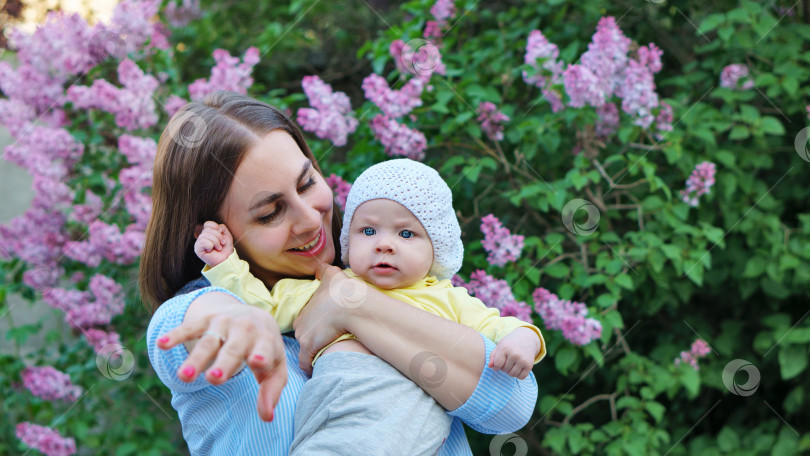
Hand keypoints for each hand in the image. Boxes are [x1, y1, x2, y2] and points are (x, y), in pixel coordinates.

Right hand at [156, 292, 286, 421]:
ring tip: (184, 376)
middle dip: (224, 363)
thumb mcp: (274, 367)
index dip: (261, 355)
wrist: (255, 314)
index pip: (264, 349)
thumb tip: (267, 417)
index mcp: (265, 341)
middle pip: (233, 349)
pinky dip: (176, 335)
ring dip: (196, 358)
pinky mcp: (206, 321)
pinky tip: (161, 343)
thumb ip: (271, 391)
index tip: (257, 362)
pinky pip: (189, 328)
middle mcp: (245, 329)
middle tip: (214, 378)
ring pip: (208, 342)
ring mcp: (224, 324)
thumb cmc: (265, 349)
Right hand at [194, 221, 233, 267]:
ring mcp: (198, 243)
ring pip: (206, 235)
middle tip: (221, 244)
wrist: (226, 259)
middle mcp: (202, 237)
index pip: (208, 224)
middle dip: (218, 236)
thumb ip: (222, 227)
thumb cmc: (225, 249)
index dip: (216, 228)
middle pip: (207, 229)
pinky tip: (211, 250)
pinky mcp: (197, 249)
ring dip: (216, 242)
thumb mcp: (227, 235)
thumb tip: (216, 228)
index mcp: (207, 233)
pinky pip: (203, 242)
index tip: (221, 235)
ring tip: (218, 248)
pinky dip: (210, 245)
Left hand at [293, 264, 364, 374]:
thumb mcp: (332, 275)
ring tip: (323, 358)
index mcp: (305, 309)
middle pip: (303, 336)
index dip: (314, 328)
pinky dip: (310, 366)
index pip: (305, 322)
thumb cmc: (342, 290)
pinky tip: (317, 369)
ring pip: (305, 349)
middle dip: (311, 341)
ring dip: (312, 353)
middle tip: (323, 346)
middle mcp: (300, 323)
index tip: (322, 332)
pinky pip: (305, 362)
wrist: (349, 303)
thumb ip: (324, 271)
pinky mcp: (308, 347)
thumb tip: (320, 268)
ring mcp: (303, 336)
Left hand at [488, 327, 540, 379]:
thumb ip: (493, 356)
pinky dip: (518, 375)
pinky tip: (518, 367)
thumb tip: (490, 366)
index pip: (497, 364)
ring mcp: (523, 360)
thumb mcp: (500, 346)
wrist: (527, 338)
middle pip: (504, 370)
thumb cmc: (510, 343)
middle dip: (504, 367)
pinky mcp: (529, 365)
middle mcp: (514, 354)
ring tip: (511, 364)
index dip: (496, 366)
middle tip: (507, 361)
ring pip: (512, 374)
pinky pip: (521, 377)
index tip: (498, 362)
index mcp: (505, 348)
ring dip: (510, 372)